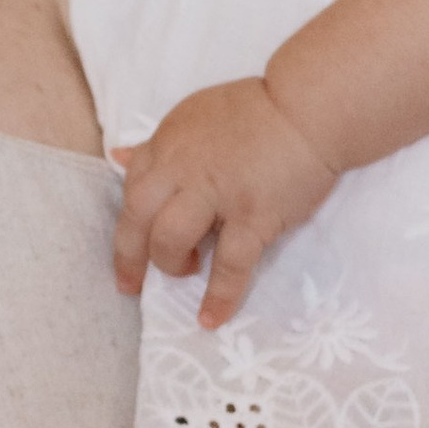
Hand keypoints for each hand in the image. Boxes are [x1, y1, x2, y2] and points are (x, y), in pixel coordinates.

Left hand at [111, 79, 337, 326]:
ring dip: (169, 263)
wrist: (309, 108)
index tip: (130, 244)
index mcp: (170, 144)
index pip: (132, 186)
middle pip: (137, 216)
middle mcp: (184, 167)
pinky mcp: (253, 215)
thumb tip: (119, 156)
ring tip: (185, 270)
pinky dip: (218, 296)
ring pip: (169, 237)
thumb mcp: (195, 115)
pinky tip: (210, 319)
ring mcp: (217, 192)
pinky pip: (229, 264)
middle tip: (131, 284)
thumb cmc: (258, 111)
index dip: (128, 221)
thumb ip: (160, 143)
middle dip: (129, 254)